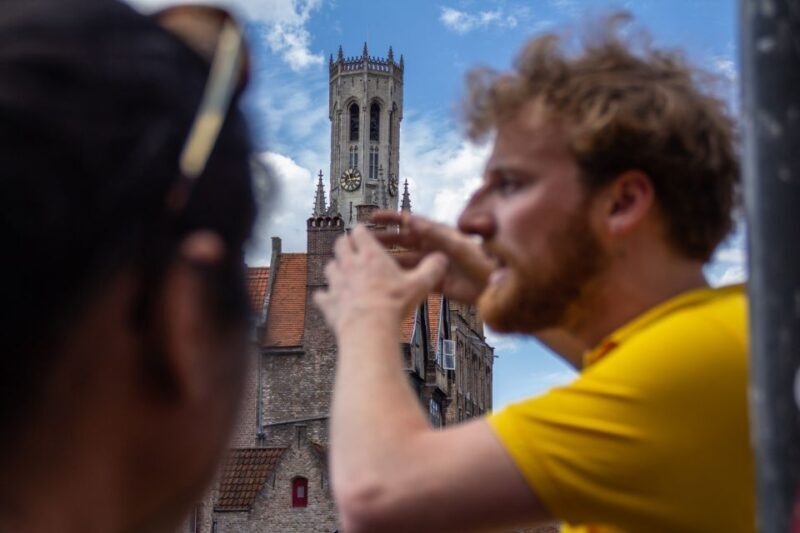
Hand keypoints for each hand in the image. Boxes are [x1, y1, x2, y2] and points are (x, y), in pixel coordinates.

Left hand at [314, 225, 447, 335]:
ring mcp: (336, 282)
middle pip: (340, 244)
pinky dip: (324, 297)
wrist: (369, 328)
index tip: (365, 234)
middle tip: (352, 250)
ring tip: (344, 274)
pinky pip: (321, 296)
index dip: (361, 232)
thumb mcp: (420, 285)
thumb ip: (432, 269)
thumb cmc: (393, 304)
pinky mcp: (328, 302)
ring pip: (329, 267)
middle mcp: (349, 264)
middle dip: (345, 245)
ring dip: (335, 268)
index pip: (359, 231)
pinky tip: (329, 300)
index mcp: (370, 255)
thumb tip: (442, 259)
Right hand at [371, 211, 493, 304]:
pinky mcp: (435, 282)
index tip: (373, 216)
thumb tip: (412, 220)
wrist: (497, 287)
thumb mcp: (457, 245)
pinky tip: (385, 280)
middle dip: (384, 240)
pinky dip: (400, 278)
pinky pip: (413, 278)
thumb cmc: (484, 261)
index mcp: (438, 233)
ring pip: (405, 260)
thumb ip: (434, 234)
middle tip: (363, 240)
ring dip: (388, 260)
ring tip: (368, 261)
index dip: (391, 218)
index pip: (410, 222)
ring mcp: (433, 265)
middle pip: (403, 241)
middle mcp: (433, 247)